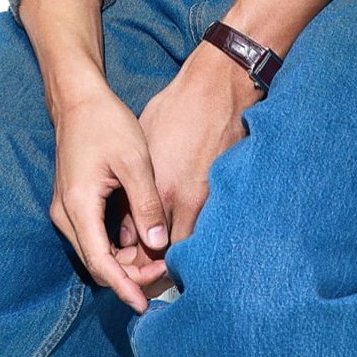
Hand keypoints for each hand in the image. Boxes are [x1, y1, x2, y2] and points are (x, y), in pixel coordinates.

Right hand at [49, 85, 174, 315]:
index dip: (125, 286)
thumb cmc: (106, 123)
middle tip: (163, 271)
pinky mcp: (72, 204)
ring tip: (157, 259)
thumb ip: (146, 204)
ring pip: (94, 253)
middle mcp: (65, 214)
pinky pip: (93, 238)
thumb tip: (159, 244)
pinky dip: (115, 247)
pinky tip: (140, 242)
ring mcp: (66, 210)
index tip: (145, 303)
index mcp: (78, 205)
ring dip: (123, 262)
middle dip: (128, 275)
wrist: (79, 100)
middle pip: (96, 263)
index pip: (100, 263)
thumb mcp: (134, 160)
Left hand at [113, 42, 261, 298]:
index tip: (131, 265)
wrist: (219, 87)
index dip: (138, 261)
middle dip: (159, 266)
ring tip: (167, 253)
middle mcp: (187, 201)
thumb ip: (134, 190)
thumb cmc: (176, 109)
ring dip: (180, 253)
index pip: (147, 246)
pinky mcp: (228, 190)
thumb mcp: (144, 146)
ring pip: (193, 244)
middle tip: (148, 269)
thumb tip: (127, 224)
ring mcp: (211, 197)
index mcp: (161, 190)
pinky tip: (190, 228)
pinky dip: (199, 234)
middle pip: (172, 255)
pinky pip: (211, 225)